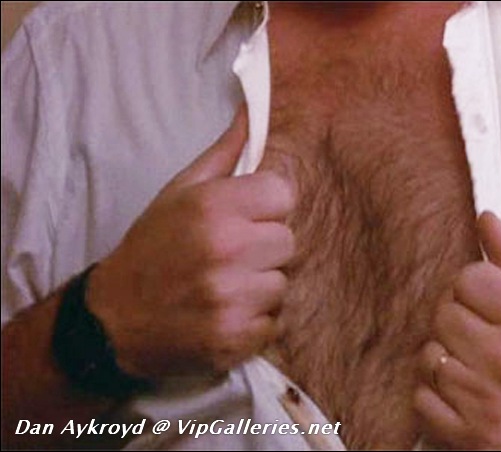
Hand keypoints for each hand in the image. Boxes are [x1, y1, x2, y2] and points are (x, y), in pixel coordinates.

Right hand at [87, 104, 295, 377]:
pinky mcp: (235, 338)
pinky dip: (255, 323)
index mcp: (214, 207)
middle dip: (264, 248)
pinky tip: (224, 315)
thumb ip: (225, 153)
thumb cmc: (151, 249)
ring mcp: (232, 298)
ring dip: (260, 288)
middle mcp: (227, 250)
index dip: (267, 207)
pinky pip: (274, 323)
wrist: (114, 320)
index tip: (246, 218)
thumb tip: (253, 111)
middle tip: (230, 257)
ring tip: (224, 287)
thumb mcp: (179, 193)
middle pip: (288, 241)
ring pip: (283, 284)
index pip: (284, 194)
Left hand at [415, 212, 500, 448]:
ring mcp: (485, 401)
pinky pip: (420, 395)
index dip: (476, 287)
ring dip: (445, 355)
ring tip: (472, 362)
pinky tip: (462, 390)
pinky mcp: (465, 433)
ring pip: (429, 353)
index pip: (468, 277)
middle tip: (481, 334)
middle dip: (458, 318)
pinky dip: (435, 391)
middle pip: (444, 312)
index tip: (491, 303)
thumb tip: (486, 219)